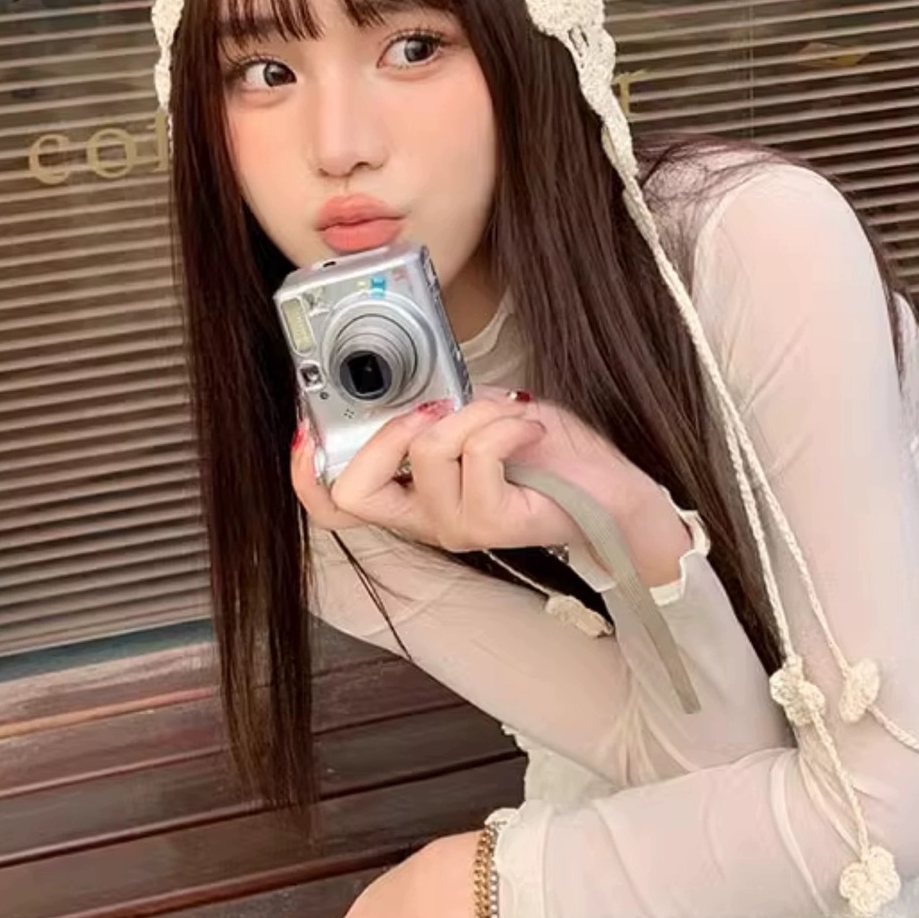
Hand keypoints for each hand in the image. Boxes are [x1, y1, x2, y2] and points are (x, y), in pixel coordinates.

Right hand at [292, 388, 688, 579]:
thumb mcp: (484, 420)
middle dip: (387, 432)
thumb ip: (442, 409)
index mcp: (415, 499)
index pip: (335, 508)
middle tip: (436, 409)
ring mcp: (457, 527)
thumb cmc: (551, 457)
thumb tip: (421, 390)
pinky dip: (505, 423)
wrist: (613, 494)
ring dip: (473, 412)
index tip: (308, 427)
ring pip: (429, 449)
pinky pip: (479, 452)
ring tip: (509, 414)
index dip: (305, 472)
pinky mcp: (494, 521)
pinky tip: (529, 426)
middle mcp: (428, 522)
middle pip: (356, 492)